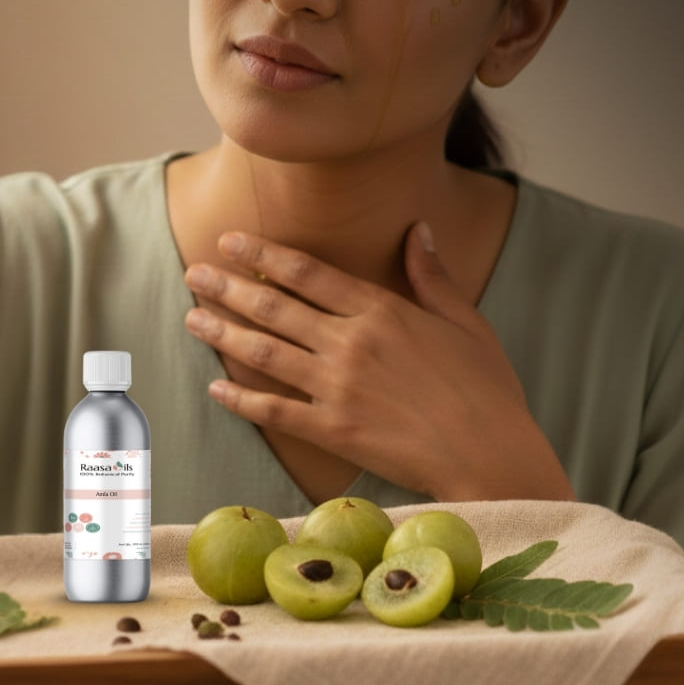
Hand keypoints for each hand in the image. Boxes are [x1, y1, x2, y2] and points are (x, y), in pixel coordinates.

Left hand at [183, 224, 574, 500]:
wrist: (492, 456)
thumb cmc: (486, 388)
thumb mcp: (466, 321)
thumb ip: (432, 275)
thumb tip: (418, 228)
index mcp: (380, 310)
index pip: (306, 272)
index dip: (263, 253)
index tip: (230, 241)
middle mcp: (350, 342)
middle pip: (274, 306)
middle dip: (228, 286)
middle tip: (194, 271)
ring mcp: (337, 387)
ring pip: (265, 352)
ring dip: (223, 331)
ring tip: (191, 315)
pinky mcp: (334, 430)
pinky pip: (275, 411)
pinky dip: (241, 399)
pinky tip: (214, 386)